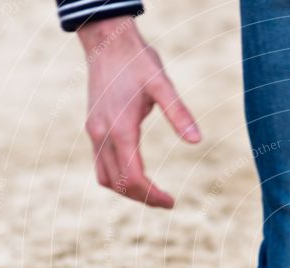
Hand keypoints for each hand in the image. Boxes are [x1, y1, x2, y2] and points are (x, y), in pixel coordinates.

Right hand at [78, 17, 200, 208]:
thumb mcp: (163, 85)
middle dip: (142, 198)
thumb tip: (197, 141)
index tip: (172, 202)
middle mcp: (102, 134)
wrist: (106, 41)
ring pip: (105, 177)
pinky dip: (117, 177)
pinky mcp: (92, 128)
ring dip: (127, 191)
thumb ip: (179, 114)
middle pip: (118, 183)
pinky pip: (100, 164)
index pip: (133, 177)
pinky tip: (134, 175)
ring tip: (151, 194)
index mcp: (120, 128)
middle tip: (167, 203)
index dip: (152, 195)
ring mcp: (94, 132)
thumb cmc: (137, 61)